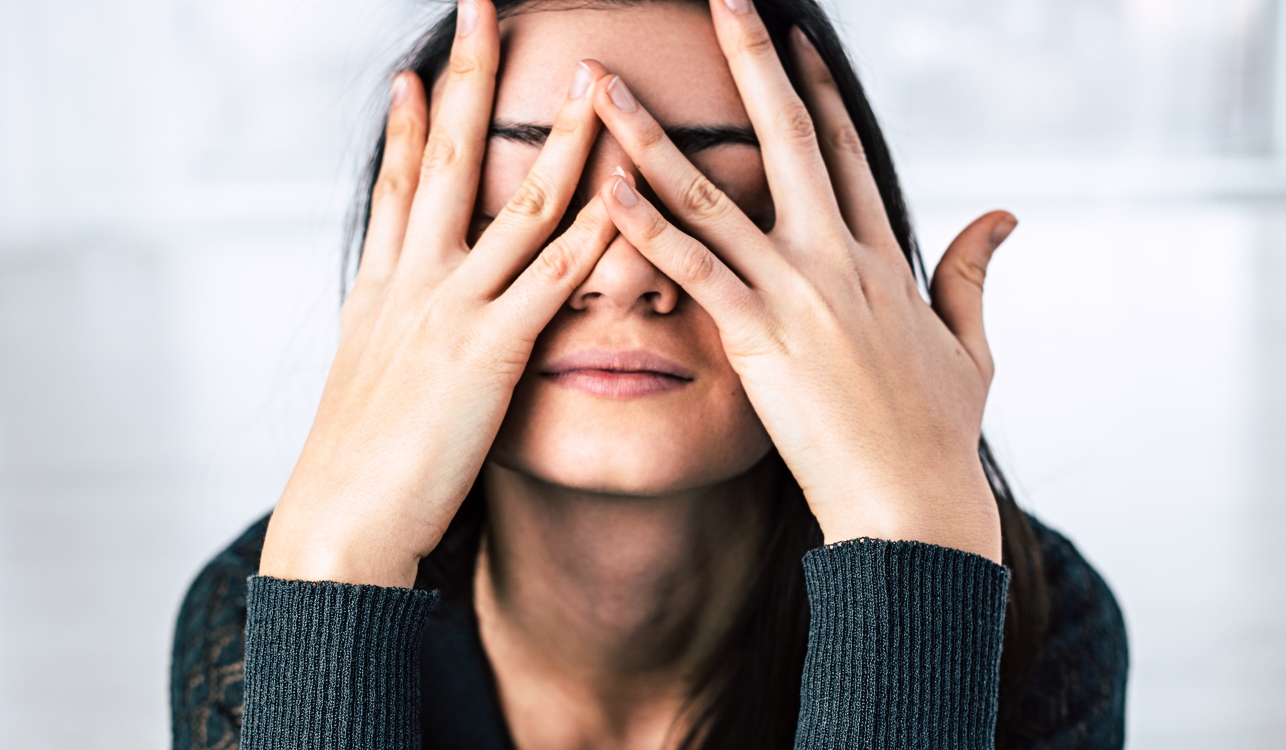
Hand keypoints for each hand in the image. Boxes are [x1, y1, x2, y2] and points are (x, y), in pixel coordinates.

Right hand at [259, 2, 616, 586]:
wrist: (342, 523)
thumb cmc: (357, 469)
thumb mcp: (368, 385)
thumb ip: (393, 339)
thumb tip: (401, 326)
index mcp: (380, 289)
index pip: (398, 185)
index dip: (410, 123)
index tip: (421, 71)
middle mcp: (413, 282)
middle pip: (447, 160)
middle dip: (469, 81)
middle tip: (485, 13)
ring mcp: (452, 310)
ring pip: (516, 204)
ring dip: (560, 138)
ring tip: (589, 79)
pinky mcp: (491, 353)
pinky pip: (553, 279)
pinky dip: (593, 234)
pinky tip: (624, 194)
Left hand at [589, 1, 1015, 560]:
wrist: (915, 503)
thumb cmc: (938, 434)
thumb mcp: (970, 345)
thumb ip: (973, 273)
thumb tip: (1004, 215)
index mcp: (882, 257)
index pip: (842, 152)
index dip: (814, 90)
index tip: (792, 38)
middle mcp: (838, 257)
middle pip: (787, 139)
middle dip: (752, 62)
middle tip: (721, 0)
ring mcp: (798, 292)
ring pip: (715, 195)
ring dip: (655, 136)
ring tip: (608, 86)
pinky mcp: (760, 337)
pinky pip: (695, 270)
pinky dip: (649, 228)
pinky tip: (607, 189)